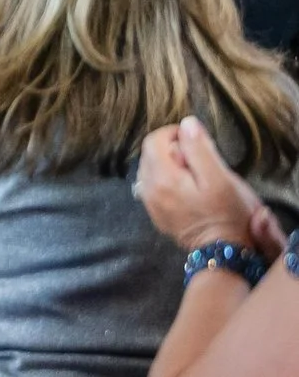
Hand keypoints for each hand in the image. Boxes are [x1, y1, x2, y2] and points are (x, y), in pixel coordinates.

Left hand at [137, 117, 284, 253]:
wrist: (223, 252)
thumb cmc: (227, 214)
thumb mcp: (220, 178)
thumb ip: (199, 149)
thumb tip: (186, 124)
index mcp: (162, 177)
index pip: (153, 140)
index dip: (173, 133)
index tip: (194, 139)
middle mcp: (148, 189)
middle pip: (150, 154)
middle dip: (172, 149)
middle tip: (198, 161)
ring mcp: (150, 204)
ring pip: (151, 170)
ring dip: (169, 165)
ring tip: (194, 177)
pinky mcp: (156, 214)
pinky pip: (154, 187)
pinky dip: (167, 181)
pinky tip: (187, 190)